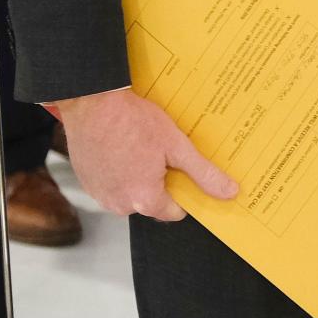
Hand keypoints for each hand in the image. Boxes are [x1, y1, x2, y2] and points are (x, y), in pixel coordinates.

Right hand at [55, 88, 237, 220]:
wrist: (93, 105)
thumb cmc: (134, 122)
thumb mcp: (177, 145)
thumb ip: (203, 173)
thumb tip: (229, 193)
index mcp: (144, 200)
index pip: (174, 212)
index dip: (184, 191)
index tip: (185, 171)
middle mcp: (120, 205)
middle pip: (152, 201)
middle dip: (161, 179)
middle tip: (164, 151)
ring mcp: (101, 195)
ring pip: (131, 192)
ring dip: (139, 175)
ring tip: (144, 146)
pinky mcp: (88, 183)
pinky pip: (113, 184)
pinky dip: (120, 171)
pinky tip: (126, 147)